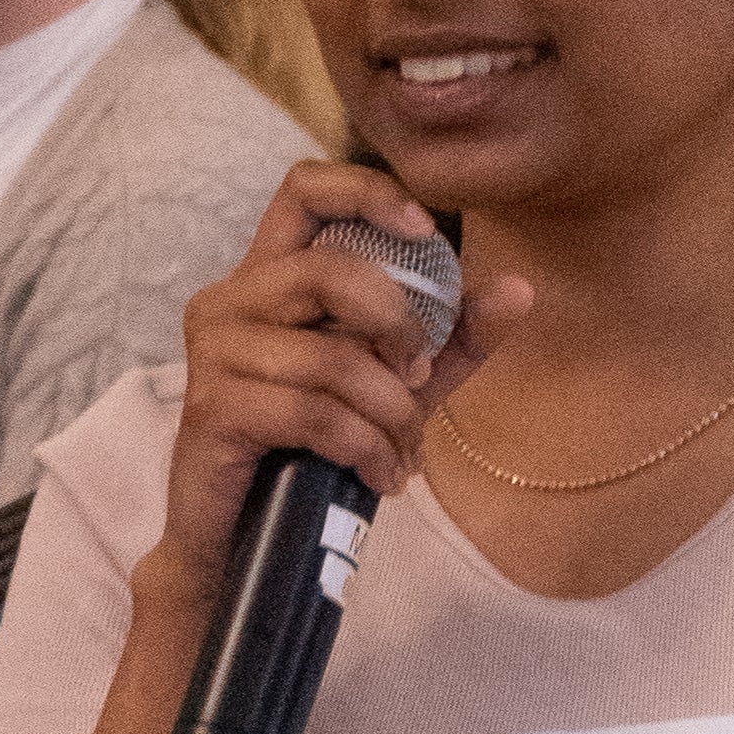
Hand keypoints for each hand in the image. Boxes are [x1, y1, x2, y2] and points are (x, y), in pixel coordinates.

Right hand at [143, 166, 531, 622]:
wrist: (244, 544)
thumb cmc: (313, 452)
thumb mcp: (396, 387)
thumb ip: (451, 339)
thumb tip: (521, 289)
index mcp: (269, 278)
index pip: (303, 189)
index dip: (366, 191)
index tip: (425, 230)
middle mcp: (230, 300)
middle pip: (328, 269)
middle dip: (398, 326)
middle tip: (419, 379)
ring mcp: (213, 353)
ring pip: (332, 357)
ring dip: (390, 414)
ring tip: (403, 453)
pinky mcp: (212, 410)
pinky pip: (314, 414)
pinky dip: (365, 449)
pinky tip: (383, 478)